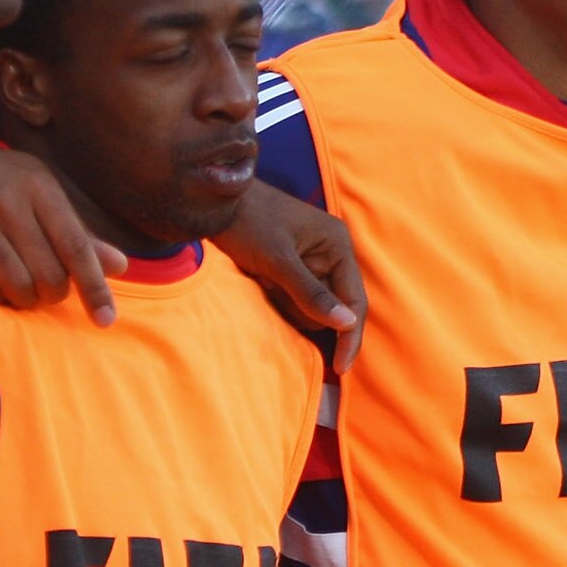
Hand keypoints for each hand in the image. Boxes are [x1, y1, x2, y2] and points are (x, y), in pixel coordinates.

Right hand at [0, 141, 127, 323]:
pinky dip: (0, 295)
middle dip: (56, 292)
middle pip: (49, 273)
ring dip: (28, 298)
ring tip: (25, 285)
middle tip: (50, 285)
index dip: (94, 287)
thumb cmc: (7, 182)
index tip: (107, 319)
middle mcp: (9, 203)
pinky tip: (0, 283)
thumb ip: (79, 233)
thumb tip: (119, 266)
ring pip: (19, 286)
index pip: (76, 246)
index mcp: (40, 189)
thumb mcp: (45, 194)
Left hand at [217, 181, 365, 373]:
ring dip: (287, 303)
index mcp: (337, 244)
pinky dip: (278, 297)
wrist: (211, 199)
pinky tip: (262, 279)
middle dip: (304, 309)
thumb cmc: (247, 222)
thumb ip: (312, 294)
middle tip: (273, 288)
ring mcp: (311, 260)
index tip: (339, 367)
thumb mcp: (277, 261)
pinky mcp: (292, 268)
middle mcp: (331, 253)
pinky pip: (293, 298)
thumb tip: (348, 323)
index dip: (350, 335)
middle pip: (332, 306)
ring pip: (311, 306)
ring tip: (263, 278)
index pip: (355, 300)